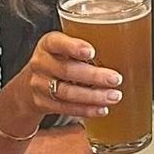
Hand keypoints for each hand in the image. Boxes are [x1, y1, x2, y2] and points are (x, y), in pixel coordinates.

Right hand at [0, 30, 120, 134]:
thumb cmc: (56, 61)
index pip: (57, 42)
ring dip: (93, 96)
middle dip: (93, 76)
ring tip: (114, 96)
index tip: (91, 51)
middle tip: (115, 79)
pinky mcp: (43, 104)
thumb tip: (127, 43)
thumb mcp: (63, 47)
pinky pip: (65, 108)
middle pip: (67, 70)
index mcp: (48, 44)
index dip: (73, 47)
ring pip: (67, 92)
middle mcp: (41, 63)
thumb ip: (84, 44)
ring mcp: (40, 85)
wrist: (27, 87)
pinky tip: (101, 109)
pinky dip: (86, 110)